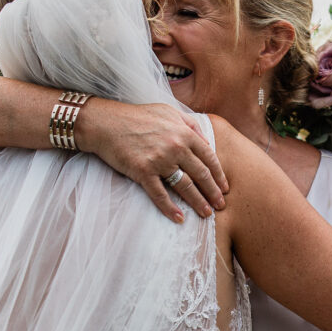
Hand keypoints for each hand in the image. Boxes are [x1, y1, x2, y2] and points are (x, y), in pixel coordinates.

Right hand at [79, 101, 228, 221]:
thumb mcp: (169, 111)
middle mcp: (176, 147)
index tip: (225, 188)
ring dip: (197, 202)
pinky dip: (170, 209)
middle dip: (213, 192)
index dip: (219, 175)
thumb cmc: (138, 116)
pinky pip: (160, 194)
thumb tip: (206, 141)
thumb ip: (190, 124)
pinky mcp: (143, 172)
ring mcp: (159, 160)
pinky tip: (179, 218)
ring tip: (206, 213)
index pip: (209, 157)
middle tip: (221, 206)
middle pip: (201, 175)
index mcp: (184, 133)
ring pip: (185, 186)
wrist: (106, 123)